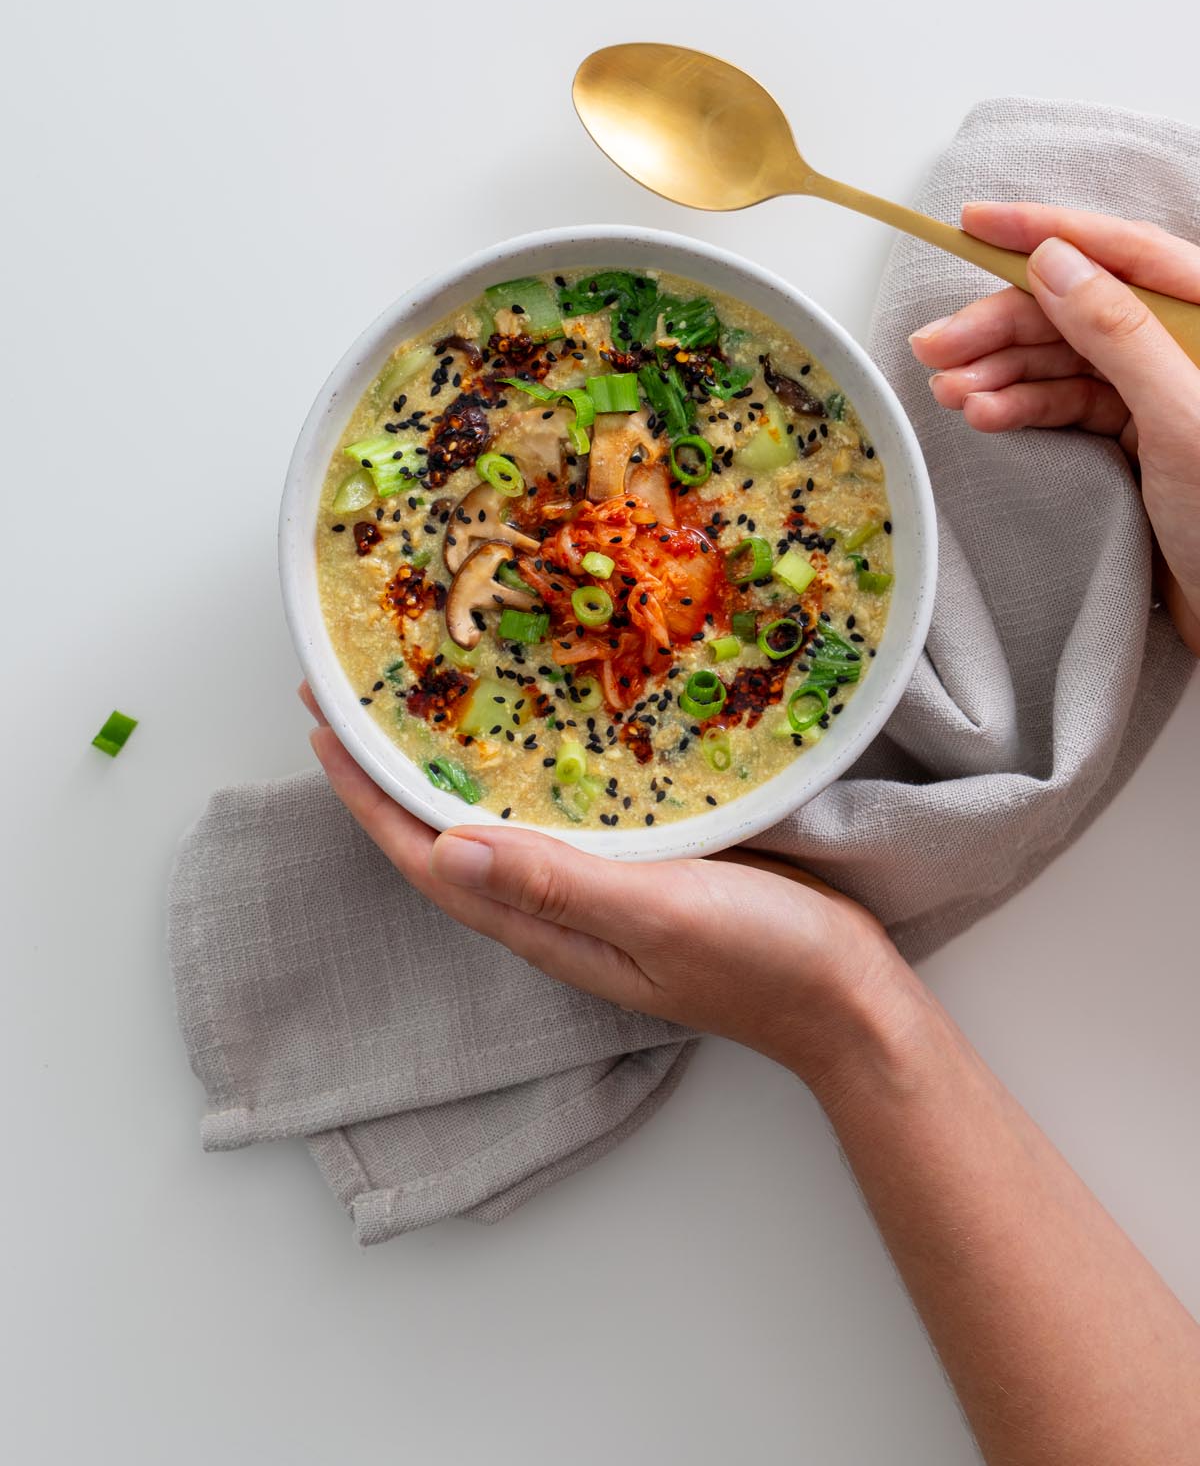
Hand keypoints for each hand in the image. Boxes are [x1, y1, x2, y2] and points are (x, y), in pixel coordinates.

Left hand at [300, 685, 912, 1087]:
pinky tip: (531, 736)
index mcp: (546, 926)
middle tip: (353, 694)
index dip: (368, 797)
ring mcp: (598, 891)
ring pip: (496, 825)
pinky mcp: (643, 868)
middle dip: (390, 773)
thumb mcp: (662, 914)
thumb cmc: (765, 961)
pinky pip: (556, 817)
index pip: (428, 859)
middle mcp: (556, 909)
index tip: (323, 726)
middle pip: (446, 838)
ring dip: (447, 770)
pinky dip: (521, 773)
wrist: (852, 1002)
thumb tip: (447, 846)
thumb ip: (560, 884)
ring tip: (419, 703)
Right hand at [910, 203, 1199, 653]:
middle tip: (935, 343)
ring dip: (1001, 371)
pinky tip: (983, 414)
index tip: (976, 225)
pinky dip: (1022, 407)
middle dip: (1003, 323)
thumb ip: (1119, 334)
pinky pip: (1071, 404)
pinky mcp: (1144, 438)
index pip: (1125, 253)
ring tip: (949, 392)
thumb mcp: (1182, 418)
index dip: (1046, 232)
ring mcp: (1164, 391)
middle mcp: (1188, 346)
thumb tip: (1054, 262)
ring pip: (1067, 358)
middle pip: (1082, 307)